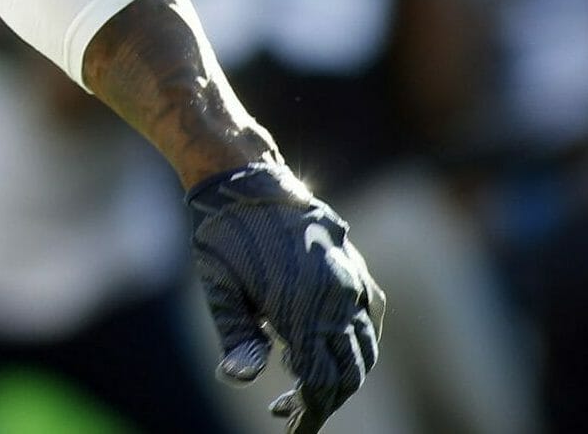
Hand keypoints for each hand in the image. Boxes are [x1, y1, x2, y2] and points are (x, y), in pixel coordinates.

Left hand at [187, 161, 386, 432]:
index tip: (290, 429)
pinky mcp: (356, 268)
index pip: (319, 379)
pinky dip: (354, 344)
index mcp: (304, 304)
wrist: (245, 178)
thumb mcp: (219, 287)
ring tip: (300, 387)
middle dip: (324, 400)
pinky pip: (369, 319)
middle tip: (289, 414)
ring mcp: (353, 280)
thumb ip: (236, 336)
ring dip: (341, 375)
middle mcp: (339, 294)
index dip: (309, 412)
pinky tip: (325, 349)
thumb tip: (238, 379)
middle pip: (349, 371)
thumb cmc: (223, 234)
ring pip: (364, 349)